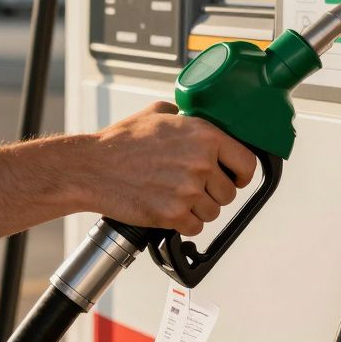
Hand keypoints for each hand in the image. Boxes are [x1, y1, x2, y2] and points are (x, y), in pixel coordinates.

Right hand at [74, 102, 256, 235]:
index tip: (235, 178)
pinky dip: (184, 224)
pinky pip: (194, 227)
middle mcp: (201, 162)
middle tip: (193, 188)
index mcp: (204, 135)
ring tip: (176, 197)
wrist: (93, 167)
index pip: (247, 163)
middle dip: (213, 194)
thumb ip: (181, 114)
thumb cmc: (120, 141)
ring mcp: (189, 190)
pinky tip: (169, 210)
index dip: (242, 174)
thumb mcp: (156, 113)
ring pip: (213, 212)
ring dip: (198, 210)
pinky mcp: (174, 214)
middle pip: (229, 193)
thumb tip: (189, 114)